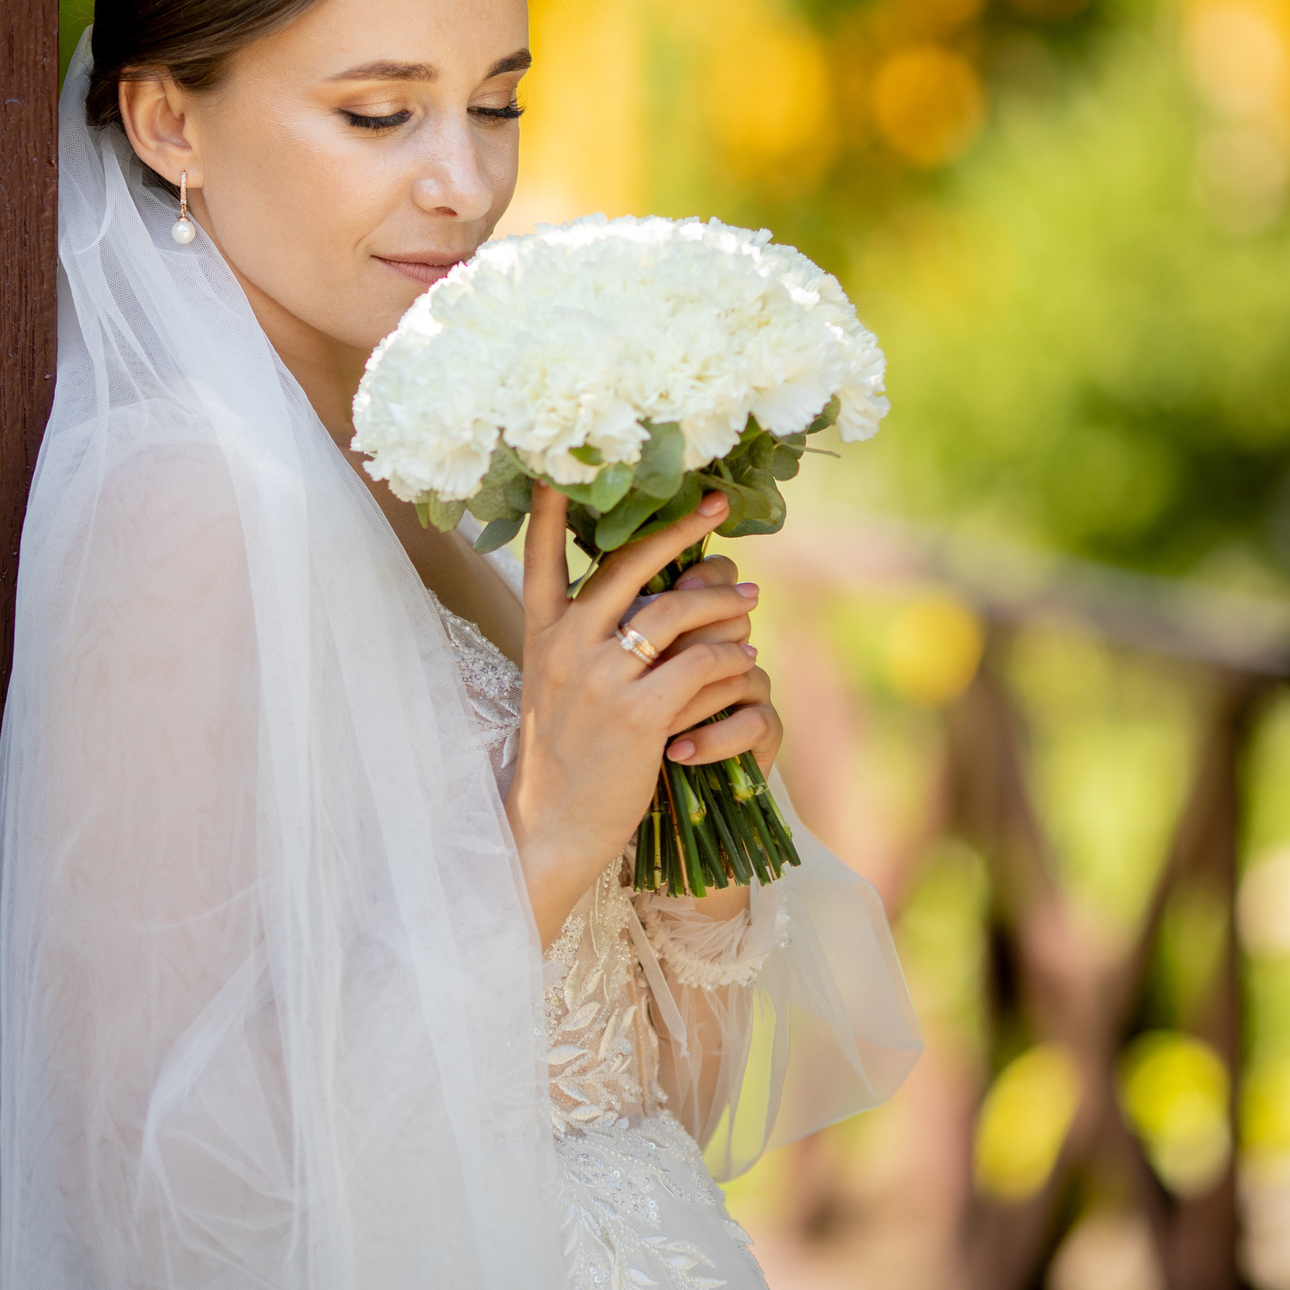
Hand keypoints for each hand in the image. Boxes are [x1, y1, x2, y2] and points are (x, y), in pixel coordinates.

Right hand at [506, 485, 764, 944]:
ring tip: (750, 604)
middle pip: (627, 566)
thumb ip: (593, 637)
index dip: (554, 506)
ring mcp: (599, 681)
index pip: (541, 555)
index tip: (566, 461)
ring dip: (722, 603)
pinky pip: (701, 667)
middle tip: (718, 505)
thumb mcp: (561, 686)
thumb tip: (660, 590)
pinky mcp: (638, 718)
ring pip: (675, 614)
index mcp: (539, 634)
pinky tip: (746, 659)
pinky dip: (731, 658)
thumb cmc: (566, 755)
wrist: (552, 828)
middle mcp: (564, 648)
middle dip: (679, 530)